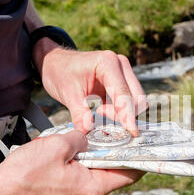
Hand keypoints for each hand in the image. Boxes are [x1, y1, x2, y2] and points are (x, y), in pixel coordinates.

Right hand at [0, 131, 143, 194]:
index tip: (148, 143)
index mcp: (93, 188)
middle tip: (120, 131)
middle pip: (113, 172)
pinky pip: (81, 177)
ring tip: (96, 135)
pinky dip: (83, 162)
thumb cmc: (25, 175)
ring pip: (96, 173)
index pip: (129, 174)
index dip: (140, 157)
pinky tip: (76, 147)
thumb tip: (87, 136)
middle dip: (116, 151)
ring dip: (96, 155)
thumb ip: (80, 138)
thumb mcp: (58, 145)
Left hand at [33, 38, 147, 134]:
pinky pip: (128, 101)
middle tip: (102, 117)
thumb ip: (79, 113)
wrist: (56, 63)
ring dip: (121, 113)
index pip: (124, 93)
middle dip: (125, 114)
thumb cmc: (60, 72)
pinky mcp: (122, 81)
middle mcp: (120, 65)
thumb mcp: (67, 93)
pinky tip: (102, 109)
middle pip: (136, 97)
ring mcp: (123, 73)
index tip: (131, 131)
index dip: (127, 114)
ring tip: (99, 110)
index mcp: (108, 63)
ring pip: (135, 101)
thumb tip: (87, 130)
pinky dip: (119, 111)